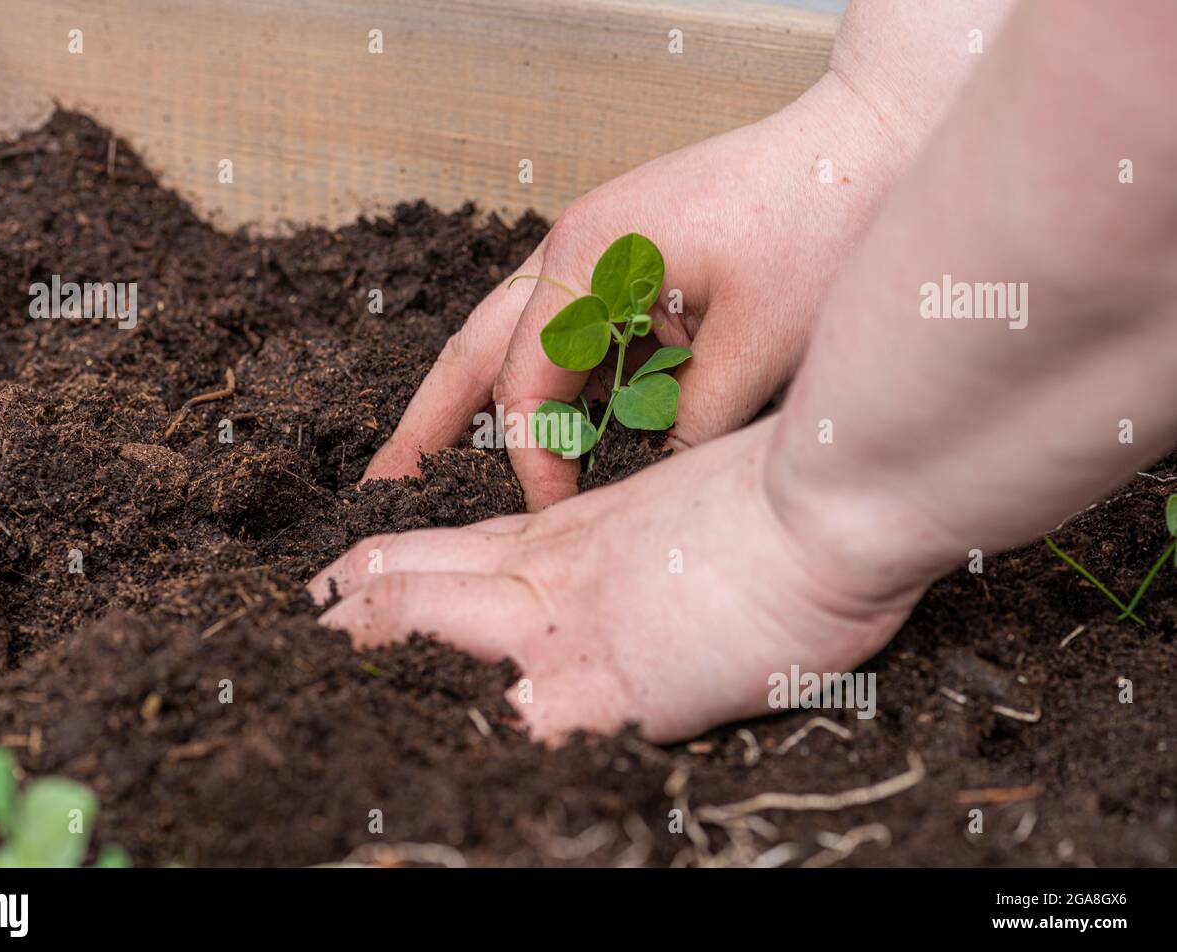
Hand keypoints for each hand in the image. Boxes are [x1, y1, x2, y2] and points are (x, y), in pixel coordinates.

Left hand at [312, 418, 922, 742]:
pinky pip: (499, 729)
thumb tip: (623, 565)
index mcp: (551, 535)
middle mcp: (534, 573)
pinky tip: (428, 777)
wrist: (828, 501)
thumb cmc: (777, 496)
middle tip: (289, 656)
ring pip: (409, 628)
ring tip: (309, 704)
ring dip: (360, 663)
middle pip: (391, 583)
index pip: (420, 547)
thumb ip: (628, 539)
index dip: (362, 577)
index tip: (329, 603)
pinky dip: (460, 754)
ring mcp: (556, 625)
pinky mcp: (598, 685)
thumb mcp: (677, 509)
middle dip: (334, 622)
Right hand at [364, 72, 910, 510]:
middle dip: (426, 422)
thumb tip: (648, 494)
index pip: (525, 388)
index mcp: (588, 263)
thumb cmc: (821, 225)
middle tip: (379, 484)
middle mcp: (572, 250)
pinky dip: (551, 382)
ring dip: (478, 400)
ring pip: (510, 336)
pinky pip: (566, 328)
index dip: (531, 463)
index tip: (553, 516)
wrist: (870, 136)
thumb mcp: (756, 350)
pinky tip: (554, 430)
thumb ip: (688, 431)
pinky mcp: (626, 257)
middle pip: (472, 348)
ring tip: (434, 464)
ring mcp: (595, 248)